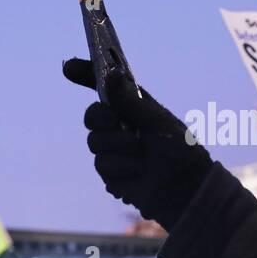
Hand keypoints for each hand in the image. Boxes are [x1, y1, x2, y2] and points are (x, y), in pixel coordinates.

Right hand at [63, 57, 213, 228]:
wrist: (186, 190)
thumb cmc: (179, 151)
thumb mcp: (158, 122)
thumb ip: (130, 101)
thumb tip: (110, 75)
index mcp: (132, 106)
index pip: (104, 86)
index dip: (84, 74)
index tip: (69, 67)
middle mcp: (119, 125)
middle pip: (91, 116)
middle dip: (102, 119)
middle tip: (116, 123)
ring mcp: (113, 149)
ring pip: (95, 142)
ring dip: (120, 149)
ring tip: (143, 157)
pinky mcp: (111, 172)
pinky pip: (103, 165)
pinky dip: (123, 168)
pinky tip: (138, 173)